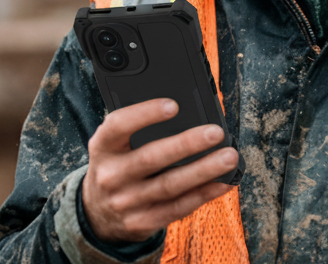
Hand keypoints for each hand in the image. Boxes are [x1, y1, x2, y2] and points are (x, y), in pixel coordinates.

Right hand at [81, 98, 238, 243]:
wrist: (99, 215)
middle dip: (186, 144)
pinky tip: (223, 182)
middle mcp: (110, 175)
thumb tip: (184, 113)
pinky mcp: (142, 222)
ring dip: (203, 170)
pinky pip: (177, 207)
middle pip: (151, 158)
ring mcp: (126, 202)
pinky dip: (203, 194)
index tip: (173, 105)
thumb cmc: (116, 167)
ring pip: (169, 185)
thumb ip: (135, 130)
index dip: (145, 114)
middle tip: (215, 132)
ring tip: (229, 157)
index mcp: (102, 147)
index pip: (119, 125)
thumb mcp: (112, 146)